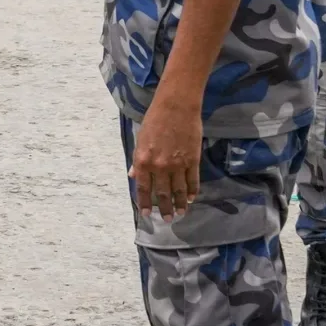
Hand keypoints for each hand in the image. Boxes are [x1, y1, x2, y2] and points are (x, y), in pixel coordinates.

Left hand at [130, 95, 201, 222]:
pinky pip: (192, 182)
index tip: (146, 214)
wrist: (176, 106)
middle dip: (165, 208)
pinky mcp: (193, 161)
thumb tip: (133, 176)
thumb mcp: (140, 139)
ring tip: (180, 213)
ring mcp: (177, 165)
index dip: (144, 202)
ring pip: (179, 191)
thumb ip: (138, 160)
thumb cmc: (154, 119)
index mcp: (143, 160)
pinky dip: (192, 192)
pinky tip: (191, 198)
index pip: (143, 188)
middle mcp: (159, 166)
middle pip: (163, 194)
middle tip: (167, 219)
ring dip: (180, 204)